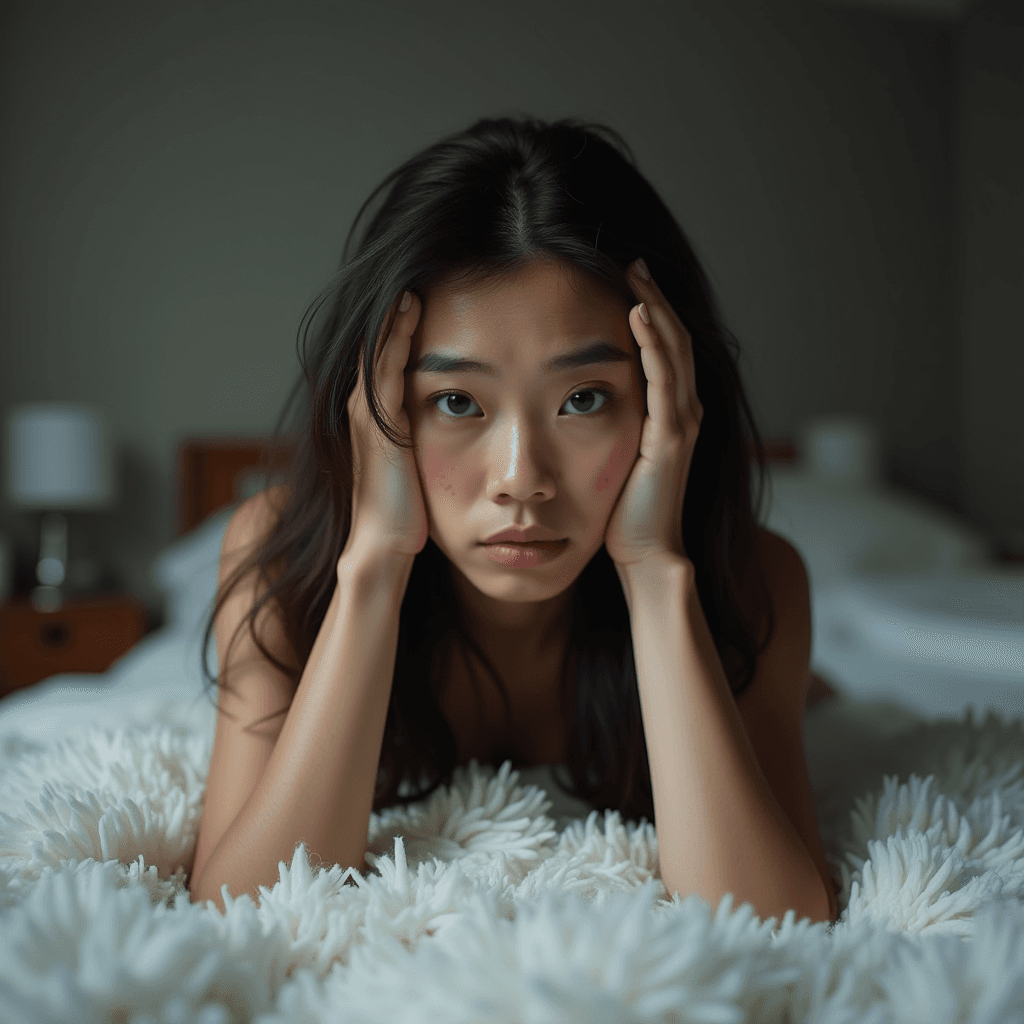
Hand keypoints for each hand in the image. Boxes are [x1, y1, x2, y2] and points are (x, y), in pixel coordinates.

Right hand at [341, 289, 428, 563]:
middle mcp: (366, 414)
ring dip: (393, 319)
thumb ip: (424, 444)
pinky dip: (394, 338)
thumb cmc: (406, 518)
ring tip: (410, 286)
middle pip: (377, 352)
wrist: (384, 548)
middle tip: (415, 280)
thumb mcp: (418, 470)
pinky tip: (408, 311)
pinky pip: (384, 370)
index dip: (401, 334)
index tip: (423, 303)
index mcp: (377, 423)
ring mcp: (367, 418)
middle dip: (394, 319)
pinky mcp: (378, 426)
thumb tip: (461, 431)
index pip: (386, 365)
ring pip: (378, 354)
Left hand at [603, 259, 702, 570]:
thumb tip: (569, 398)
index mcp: (671, 414)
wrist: (642, 554)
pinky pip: (664, 378)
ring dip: (655, 307)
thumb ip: (605, 424)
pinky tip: (636, 313)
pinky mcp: (671, 437)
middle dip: (654, 297)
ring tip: (634, 273)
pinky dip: (652, 342)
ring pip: (674, 349)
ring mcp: (682, 423)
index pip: (665, 349)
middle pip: (674, 338)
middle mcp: (684, 412)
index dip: (649, 312)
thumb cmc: (621, 513)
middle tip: (631, 261)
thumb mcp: (612, 456)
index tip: (624, 280)